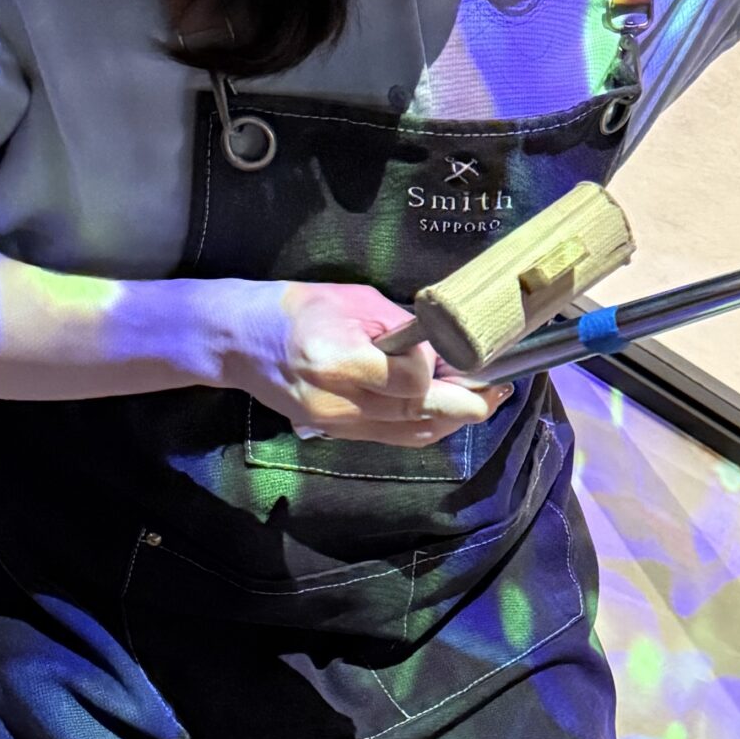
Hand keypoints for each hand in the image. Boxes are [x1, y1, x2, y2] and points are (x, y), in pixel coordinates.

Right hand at [218, 280, 511, 444]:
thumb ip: (399, 327)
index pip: (412, 380)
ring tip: (483, 399)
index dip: (443, 370)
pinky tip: (447, 409)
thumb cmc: (295, 309)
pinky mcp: (339, 436)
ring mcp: (339, 426)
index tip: (465, 356)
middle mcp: (340, 403)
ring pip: (415, 434)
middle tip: (500, 389)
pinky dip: (427, 425)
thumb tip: (446, 345)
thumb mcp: (350, 300)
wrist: (239, 342)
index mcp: (338, 361)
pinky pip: (397, 438)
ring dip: (453, 419)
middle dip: (468, 404)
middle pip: (421, 415)